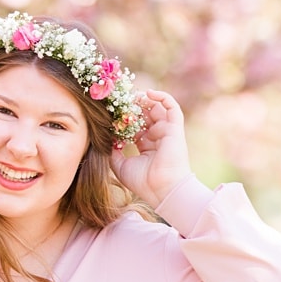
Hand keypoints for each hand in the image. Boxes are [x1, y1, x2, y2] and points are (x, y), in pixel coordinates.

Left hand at [109, 89, 194, 205]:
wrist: (162, 189)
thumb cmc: (143, 181)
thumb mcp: (120, 165)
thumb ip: (112, 151)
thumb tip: (105, 138)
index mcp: (146, 146)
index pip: (134, 126)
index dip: (123, 118)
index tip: (110, 111)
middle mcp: (157, 137)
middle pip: (145, 115)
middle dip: (132, 107)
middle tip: (120, 100)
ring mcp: (166, 132)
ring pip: (156, 109)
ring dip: (144, 100)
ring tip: (131, 97)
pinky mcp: (175, 128)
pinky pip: (172, 107)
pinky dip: (162, 97)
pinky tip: (148, 92)